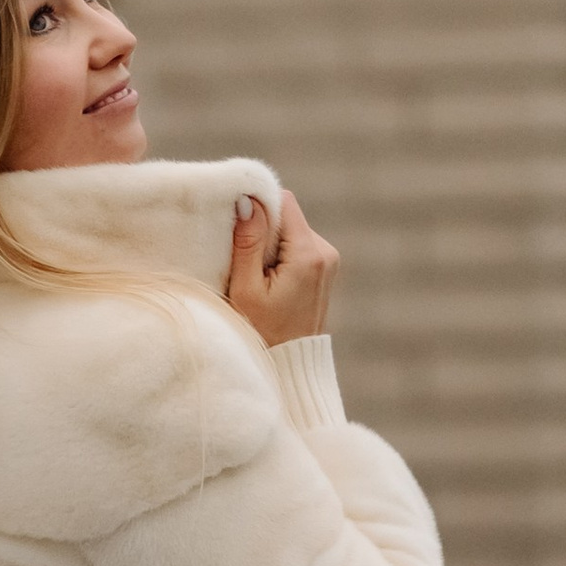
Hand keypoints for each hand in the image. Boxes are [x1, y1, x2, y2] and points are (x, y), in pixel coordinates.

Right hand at [225, 188, 336, 344]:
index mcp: (309, 254)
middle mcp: (326, 251)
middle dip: (262, 229)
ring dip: (270, 243)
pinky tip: (268, 280)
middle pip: (287, 215)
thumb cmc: (262, 333)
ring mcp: (328, 259)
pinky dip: (279, 254)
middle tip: (245, 261)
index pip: (283, 201)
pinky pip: (297, 244)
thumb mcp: (246, 289)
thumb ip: (248, 242)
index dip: (258, 207)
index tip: (237, 229)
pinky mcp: (324, 267)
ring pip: (291, 229)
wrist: (289, 365)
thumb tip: (247, 200)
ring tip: (256, 276)